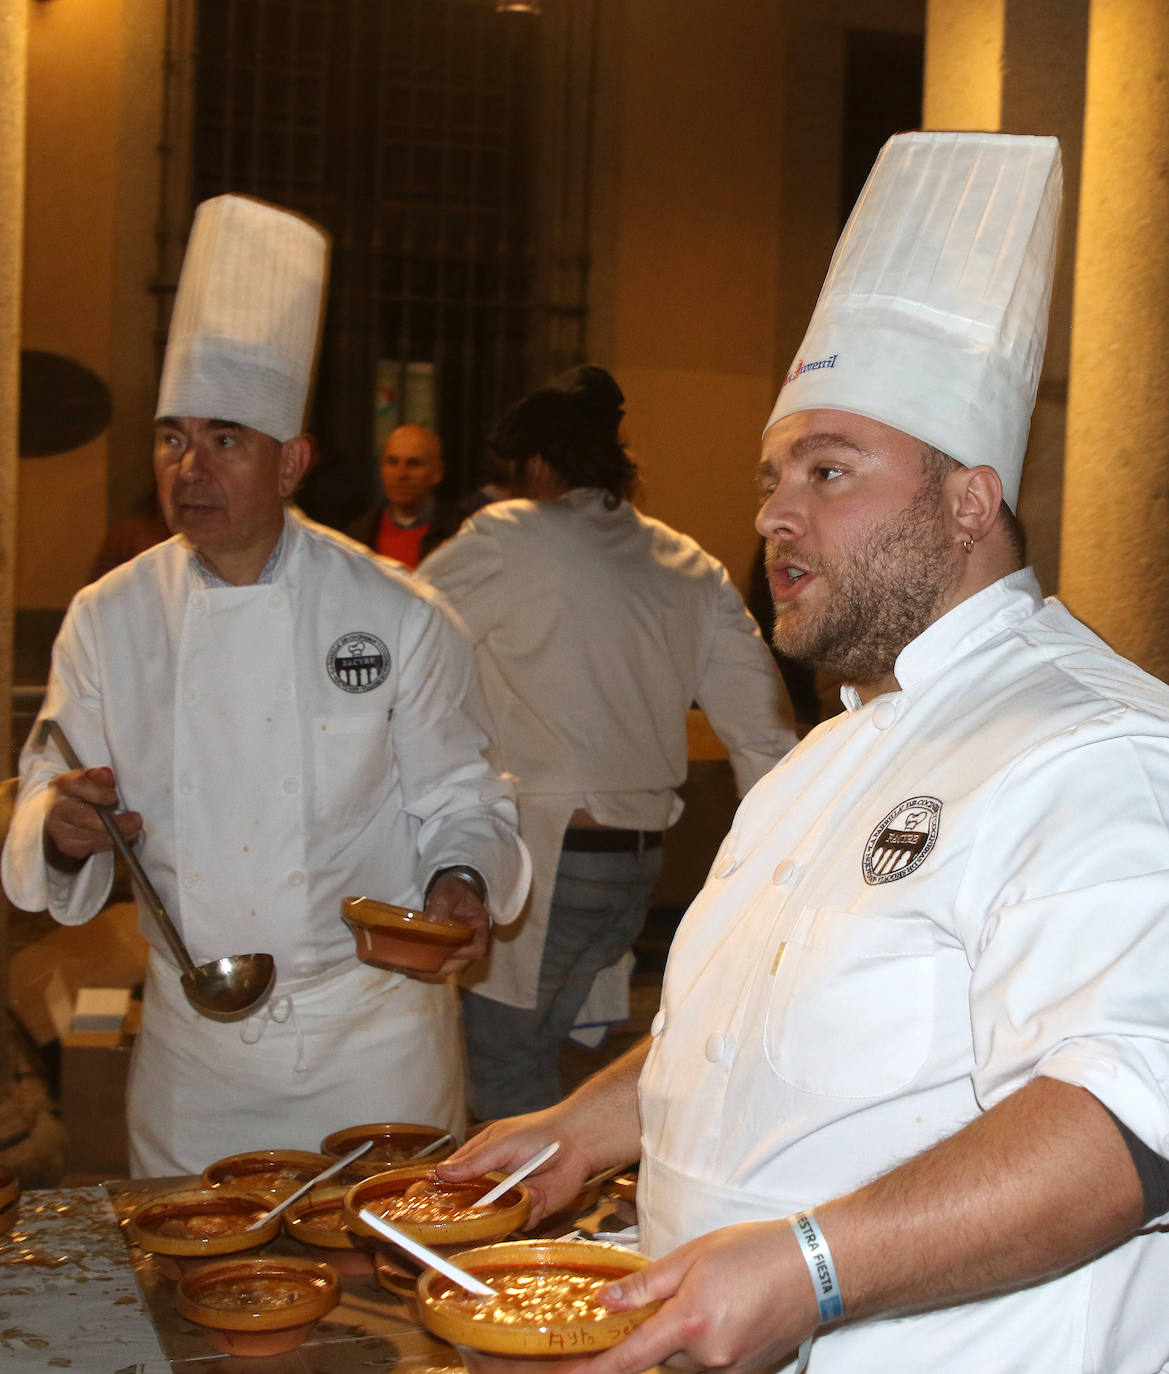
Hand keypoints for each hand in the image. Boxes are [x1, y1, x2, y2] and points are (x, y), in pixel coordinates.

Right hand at [43, 766, 141, 868]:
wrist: (61, 811)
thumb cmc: (81, 792)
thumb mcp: (90, 778)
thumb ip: (99, 776)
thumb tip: (106, 775)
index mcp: (63, 785)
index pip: (78, 787)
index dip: (99, 794)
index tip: (114, 797)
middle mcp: (57, 808)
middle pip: (86, 818)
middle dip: (116, 822)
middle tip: (136, 821)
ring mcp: (59, 830)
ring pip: (92, 837)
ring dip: (117, 835)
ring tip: (132, 829)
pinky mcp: (67, 846)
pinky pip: (92, 847)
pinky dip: (109, 843)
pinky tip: (117, 836)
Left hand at [412, 870, 490, 980]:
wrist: (452, 890)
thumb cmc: (455, 889)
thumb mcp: (450, 890)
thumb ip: (444, 901)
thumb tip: (432, 919)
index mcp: (479, 927)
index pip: (478, 949)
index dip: (462, 955)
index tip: (443, 952)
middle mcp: (473, 942)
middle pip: (462, 965)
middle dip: (439, 970)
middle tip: (416, 968)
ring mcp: (461, 949)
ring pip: (450, 969)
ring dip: (431, 972)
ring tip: (410, 969)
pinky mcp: (449, 952)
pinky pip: (441, 965)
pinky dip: (427, 968)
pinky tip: (410, 965)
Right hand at [436, 1110, 594, 1224]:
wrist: (577, 1143)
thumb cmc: (539, 1133)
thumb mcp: (502, 1143)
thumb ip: (474, 1161)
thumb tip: (442, 1172)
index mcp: (481, 1157)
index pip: (454, 1176)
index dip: (446, 1190)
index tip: (438, 1202)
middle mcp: (494, 1179)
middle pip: (473, 1204)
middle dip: (477, 1210)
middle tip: (485, 1205)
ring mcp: (512, 1195)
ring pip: (496, 1218)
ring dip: (507, 1211)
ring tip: (524, 1190)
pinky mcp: (531, 1208)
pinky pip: (521, 1222)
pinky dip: (529, 1212)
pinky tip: (540, 1195)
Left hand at [581, 1221, 818, 1373]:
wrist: (814, 1268)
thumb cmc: (756, 1253)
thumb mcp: (693, 1256)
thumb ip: (645, 1283)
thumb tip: (605, 1301)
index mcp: (690, 1324)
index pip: (629, 1358)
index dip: (594, 1369)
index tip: (565, 1373)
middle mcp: (708, 1357)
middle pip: (658, 1358)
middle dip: (653, 1332)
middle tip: (670, 1294)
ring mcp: (730, 1371)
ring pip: (683, 1362)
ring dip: (680, 1337)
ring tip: (708, 1295)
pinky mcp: (748, 1373)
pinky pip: (709, 1364)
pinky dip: (703, 1343)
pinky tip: (722, 1311)